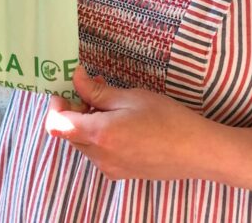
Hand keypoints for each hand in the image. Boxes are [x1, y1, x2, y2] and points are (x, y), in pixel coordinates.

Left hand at [45, 65, 209, 180]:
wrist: (196, 151)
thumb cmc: (166, 118)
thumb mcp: (130, 97)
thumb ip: (97, 91)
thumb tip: (75, 78)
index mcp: (99, 135)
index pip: (57, 125)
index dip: (55, 106)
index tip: (65, 90)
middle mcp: (100, 157)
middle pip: (70, 133)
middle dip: (74, 111)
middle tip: (91, 88)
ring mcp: (110, 168)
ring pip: (84, 143)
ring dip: (87, 122)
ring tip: (110, 102)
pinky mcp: (121, 173)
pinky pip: (99, 153)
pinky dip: (100, 135)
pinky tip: (120, 121)